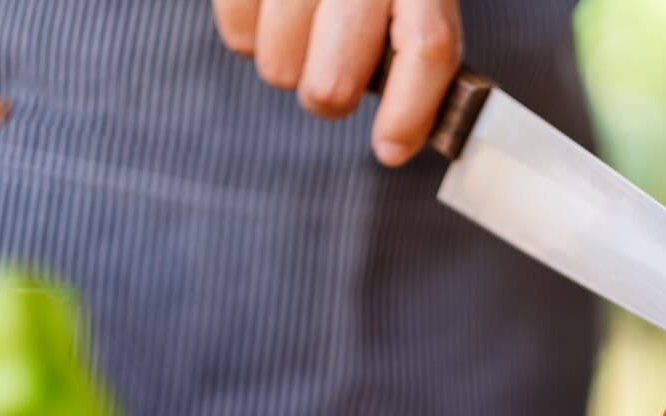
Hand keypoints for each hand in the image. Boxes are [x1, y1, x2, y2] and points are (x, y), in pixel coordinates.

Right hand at [211, 0, 462, 165]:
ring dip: (287, 66)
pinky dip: (250, 35)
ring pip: (279, 63)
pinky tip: (269, 10)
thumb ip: (415, 39)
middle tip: (332, 88)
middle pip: (339, 74)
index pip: (426, 47)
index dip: (410, 111)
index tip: (391, 150)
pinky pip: (238, 31)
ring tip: (300, 34)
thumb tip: (404, 134)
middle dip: (331, 97)